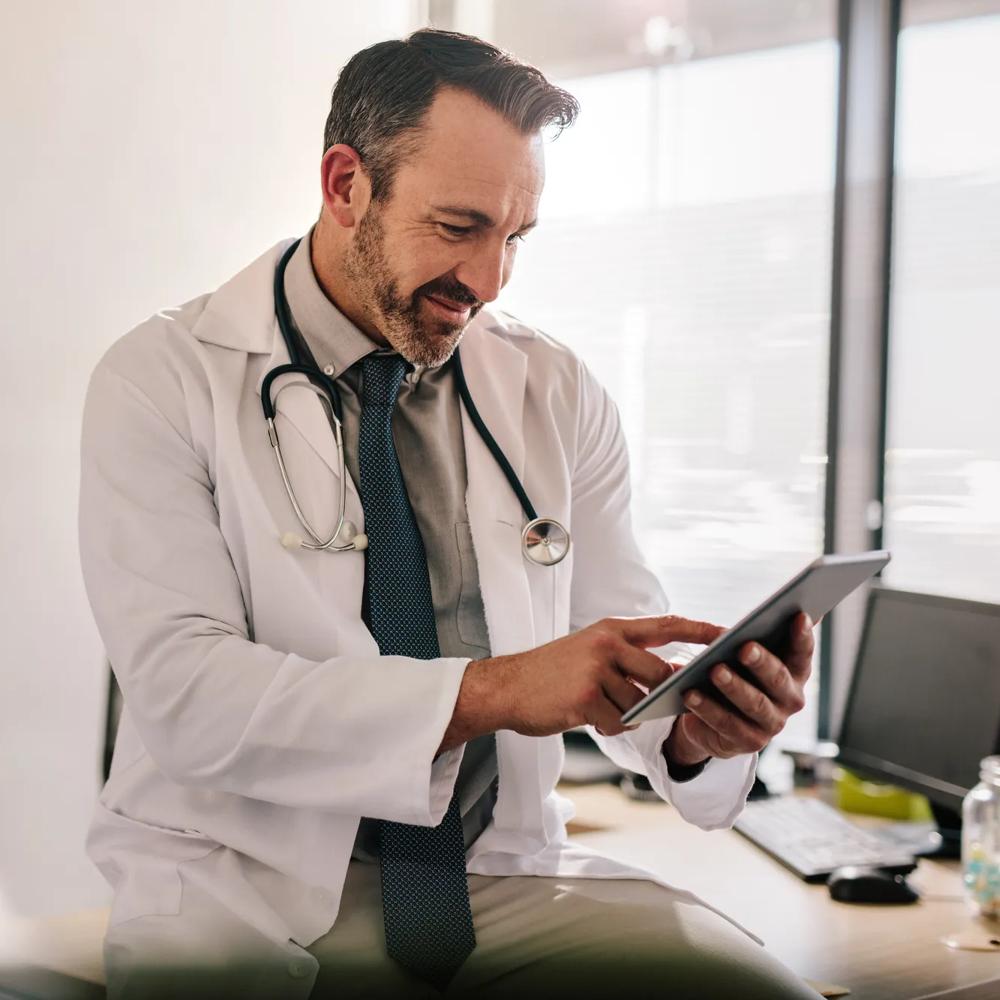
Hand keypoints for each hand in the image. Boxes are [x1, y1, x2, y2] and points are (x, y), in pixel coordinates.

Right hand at [439, 615, 725, 751]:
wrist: (508, 687)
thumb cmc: (552, 672)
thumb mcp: (590, 649)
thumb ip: (630, 656)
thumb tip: (672, 672)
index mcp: (611, 628)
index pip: (668, 624)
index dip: (700, 629)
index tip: (729, 633)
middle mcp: (607, 644)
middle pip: (659, 673)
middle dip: (658, 693)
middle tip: (644, 701)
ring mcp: (596, 670)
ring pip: (639, 702)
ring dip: (626, 713)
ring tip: (598, 706)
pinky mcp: (586, 698)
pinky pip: (620, 722)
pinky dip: (611, 726)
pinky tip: (590, 717)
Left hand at [664, 612, 814, 765]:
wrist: (716, 719)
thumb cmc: (736, 674)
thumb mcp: (746, 655)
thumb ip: (759, 635)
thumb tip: (768, 610)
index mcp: (795, 673)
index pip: (803, 653)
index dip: (802, 636)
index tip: (798, 614)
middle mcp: (791, 700)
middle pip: (777, 679)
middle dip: (761, 662)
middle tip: (744, 647)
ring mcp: (772, 724)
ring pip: (754, 703)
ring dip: (734, 686)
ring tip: (714, 670)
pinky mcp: (750, 742)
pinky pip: (727, 723)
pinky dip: (707, 708)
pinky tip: (690, 693)